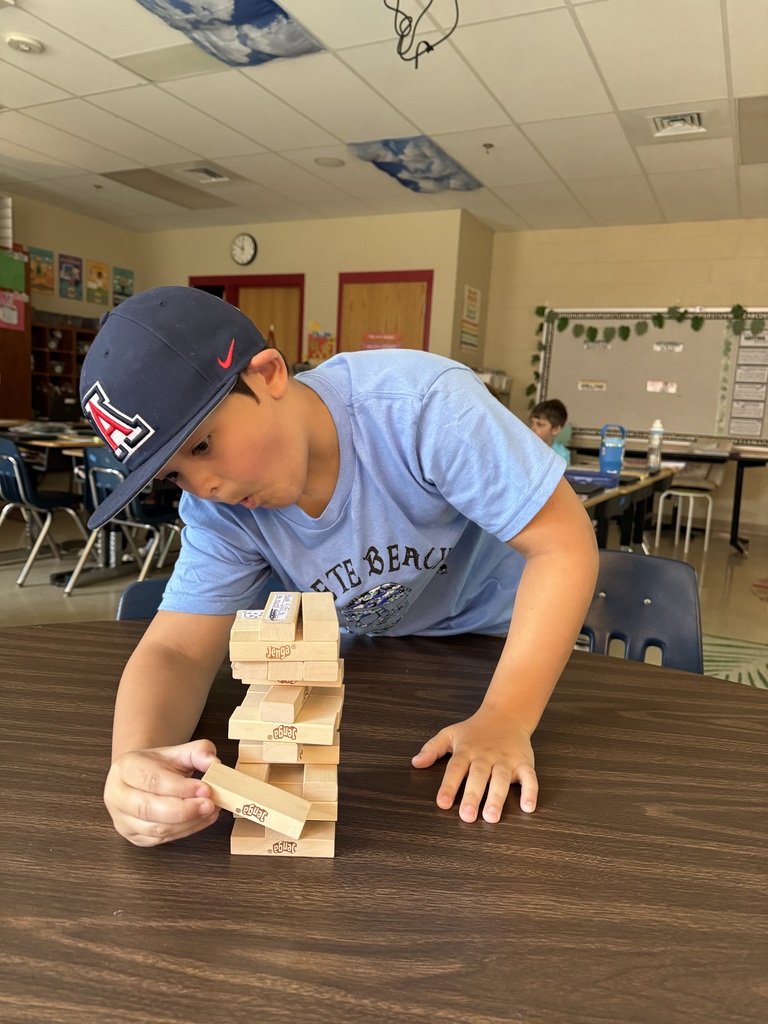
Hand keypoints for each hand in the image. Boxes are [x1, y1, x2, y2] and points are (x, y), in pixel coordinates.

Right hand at [104, 740, 220, 846]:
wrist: (141, 777)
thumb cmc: (158, 765)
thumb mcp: (178, 751)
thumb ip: (199, 752)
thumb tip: (213, 763)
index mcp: (125, 768)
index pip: (152, 781)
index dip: (180, 788)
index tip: (205, 789)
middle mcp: (118, 795)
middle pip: (148, 809)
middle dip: (184, 810)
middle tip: (209, 804)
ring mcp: (122, 819)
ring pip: (155, 828)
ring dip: (188, 823)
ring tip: (209, 811)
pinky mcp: (133, 836)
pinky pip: (160, 839)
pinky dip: (185, 831)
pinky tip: (200, 820)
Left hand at [411, 705, 537, 822]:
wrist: (506, 716)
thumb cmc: (474, 730)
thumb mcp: (450, 734)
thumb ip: (432, 749)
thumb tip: (415, 762)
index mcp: (466, 751)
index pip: (455, 769)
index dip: (448, 786)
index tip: (442, 803)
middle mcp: (485, 756)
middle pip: (478, 776)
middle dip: (472, 796)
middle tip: (467, 816)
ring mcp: (506, 760)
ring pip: (501, 779)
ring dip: (496, 797)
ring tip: (491, 816)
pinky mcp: (524, 762)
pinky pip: (529, 777)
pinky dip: (530, 791)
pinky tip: (528, 806)